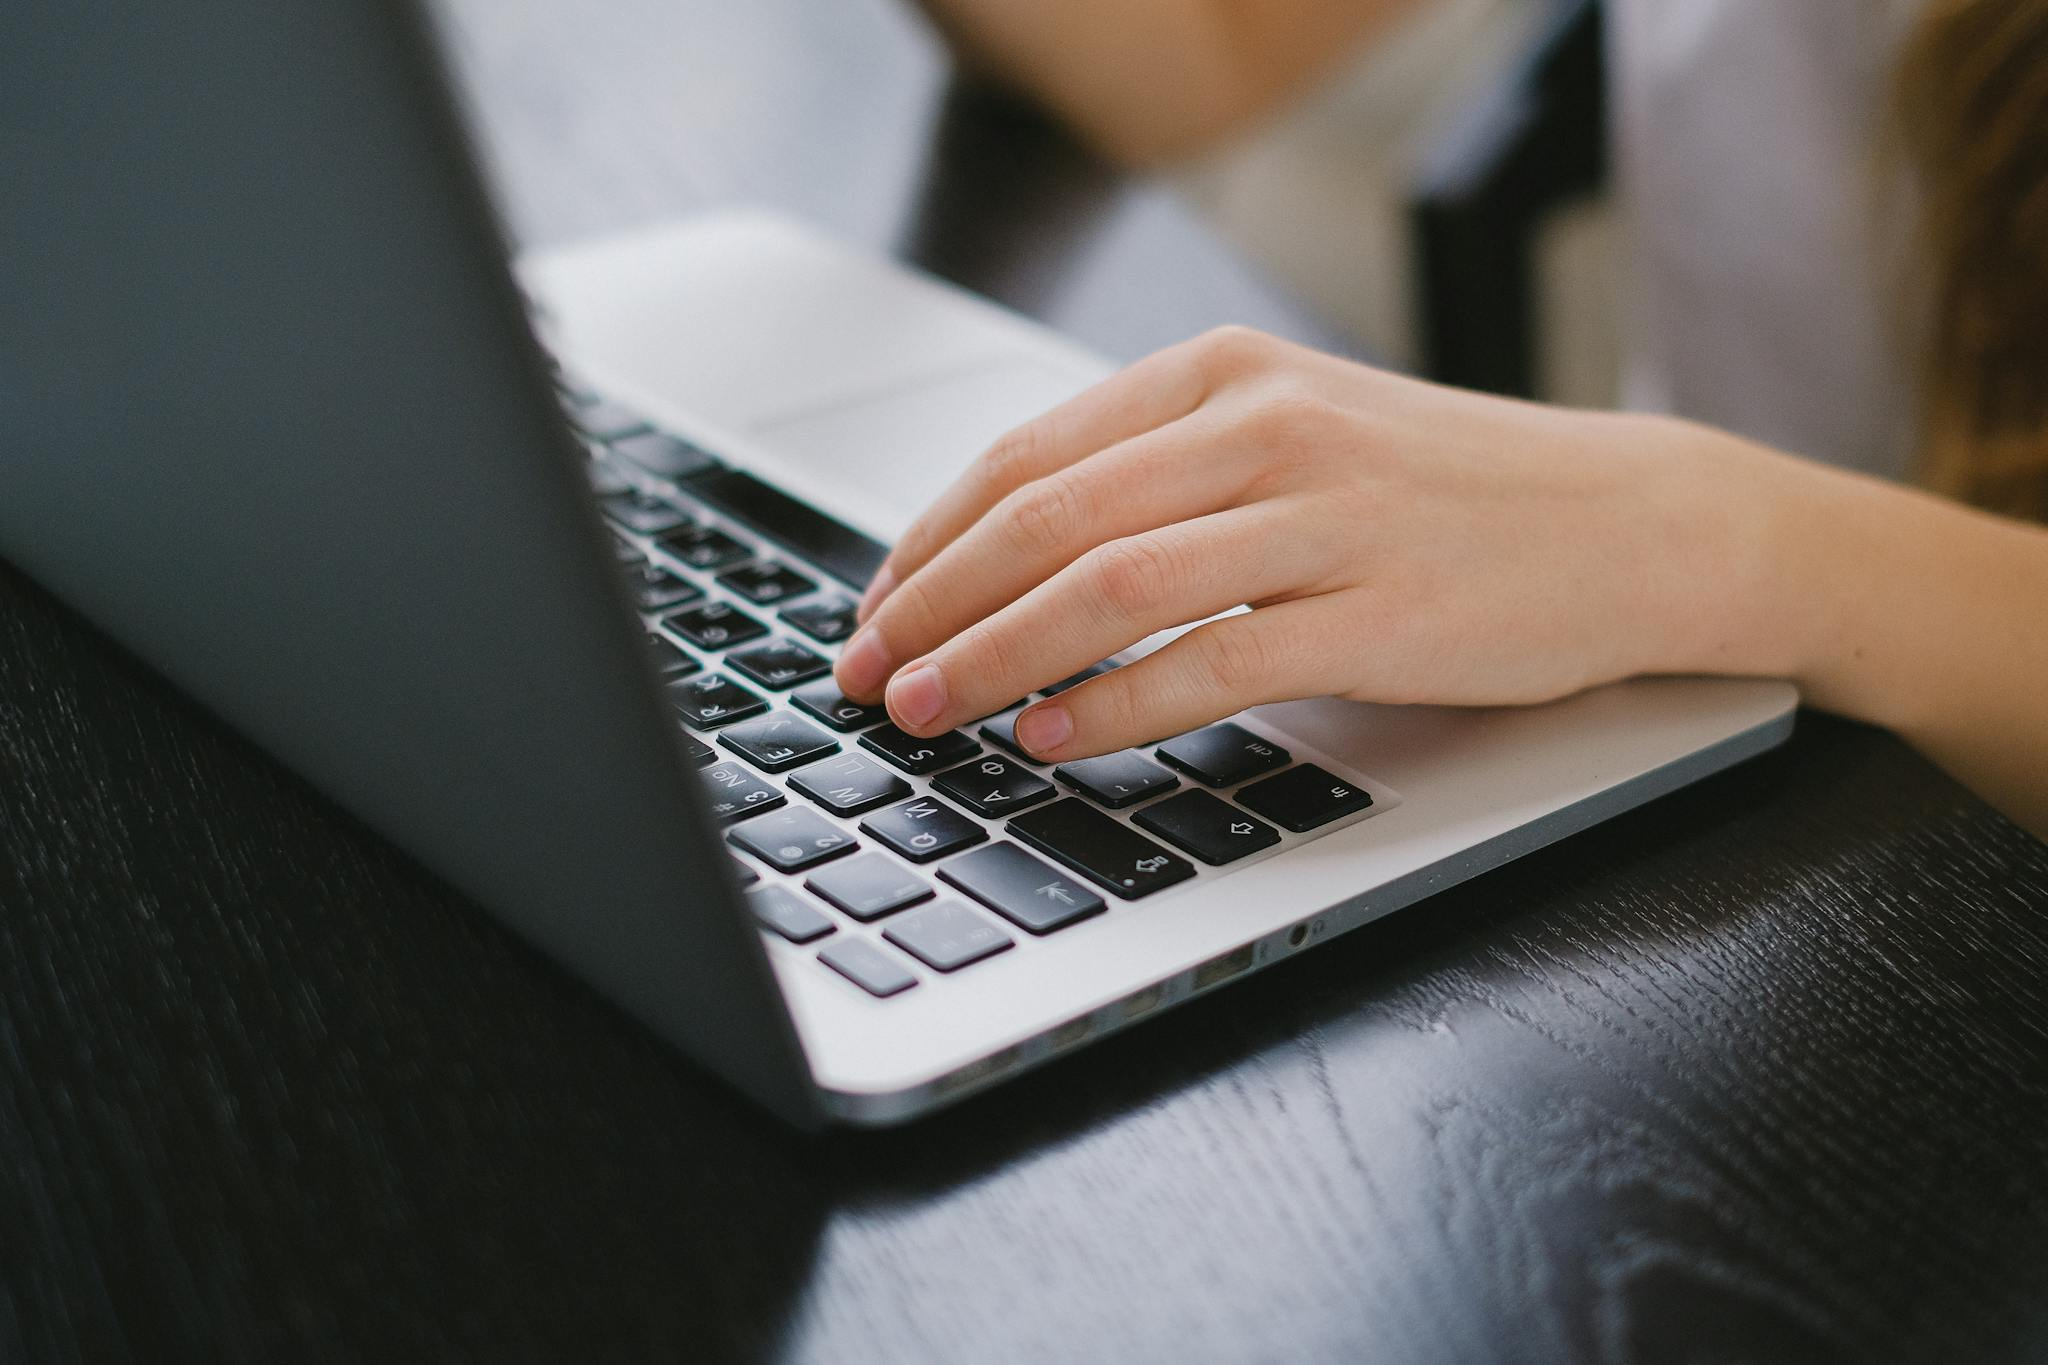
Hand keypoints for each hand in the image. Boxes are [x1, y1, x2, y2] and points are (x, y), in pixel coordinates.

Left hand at [832, 326, 1798, 761]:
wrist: (1630, 521)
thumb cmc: (1442, 492)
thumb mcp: (1289, 437)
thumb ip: (1158, 477)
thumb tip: (1003, 563)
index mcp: (1221, 376)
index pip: (1025, 458)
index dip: (927, 543)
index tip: (873, 609)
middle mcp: (1264, 428)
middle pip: (1046, 519)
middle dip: (931, 606)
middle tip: (868, 674)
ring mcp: (1325, 516)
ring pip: (1110, 585)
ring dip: (995, 656)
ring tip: (927, 711)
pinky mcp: (1379, 611)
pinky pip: (1212, 659)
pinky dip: (1115, 706)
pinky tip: (1052, 738)